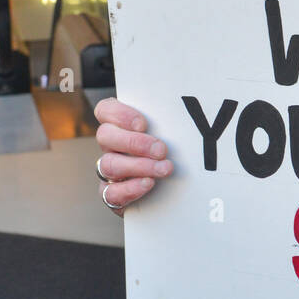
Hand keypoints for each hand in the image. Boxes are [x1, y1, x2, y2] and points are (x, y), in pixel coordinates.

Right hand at [94, 98, 172, 212]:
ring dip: (139, 166)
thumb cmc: (174, 153)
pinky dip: (130, 188)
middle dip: (135, 142)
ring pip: (109, 164)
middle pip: (105, 136)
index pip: (105, 111)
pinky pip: (110, 193)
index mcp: (120, 126)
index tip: (143, 124)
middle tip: (161, 150)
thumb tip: (193, 103)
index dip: (120, 114)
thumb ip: (170, 121)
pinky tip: (149, 183)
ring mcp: (110, 171)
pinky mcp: (113, 195)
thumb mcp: (172, 133)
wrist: (175, 192)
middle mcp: (111, 147)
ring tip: (164, 169)